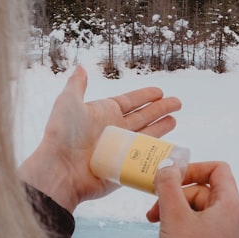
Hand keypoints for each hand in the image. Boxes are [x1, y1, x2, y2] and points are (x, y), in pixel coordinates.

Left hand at [19, 65, 181, 211]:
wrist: (60, 171)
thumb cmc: (62, 135)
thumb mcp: (68, 102)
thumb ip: (77, 85)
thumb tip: (80, 66)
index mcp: (104, 113)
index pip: (131, 101)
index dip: (146, 96)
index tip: (160, 91)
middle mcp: (114, 130)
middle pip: (144, 116)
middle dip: (161, 108)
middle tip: (178, 102)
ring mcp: (121, 149)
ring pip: (148, 135)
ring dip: (162, 127)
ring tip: (175, 119)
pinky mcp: (125, 168)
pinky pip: (145, 159)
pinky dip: (158, 153)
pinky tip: (170, 147)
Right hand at [146, 161, 238, 237]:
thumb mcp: (173, 215)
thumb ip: (168, 184)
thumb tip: (168, 166)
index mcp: (232, 205)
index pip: (217, 169)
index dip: (192, 168)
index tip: (170, 179)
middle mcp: (237, 219)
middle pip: (205, 190)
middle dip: (177, 195)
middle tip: (153, 211)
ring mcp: (231, 237)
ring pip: (202, 209)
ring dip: (177, 211)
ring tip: (156, 224)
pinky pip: (203, 227)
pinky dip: (184, 226)